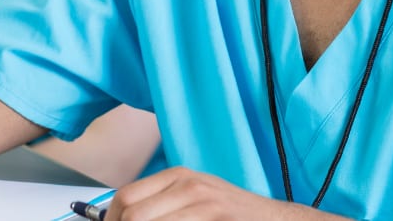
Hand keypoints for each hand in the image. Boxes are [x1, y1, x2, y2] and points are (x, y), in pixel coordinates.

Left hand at [105, 167, 342, 220]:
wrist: (273, 219)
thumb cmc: (231, 213)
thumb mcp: (193, 199)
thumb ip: (160, 205)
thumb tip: (120, 218)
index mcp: (176, 176)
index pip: (124, 196)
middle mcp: (187, 184)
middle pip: (132, 213)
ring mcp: (202, 201)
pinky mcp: (216, 217)